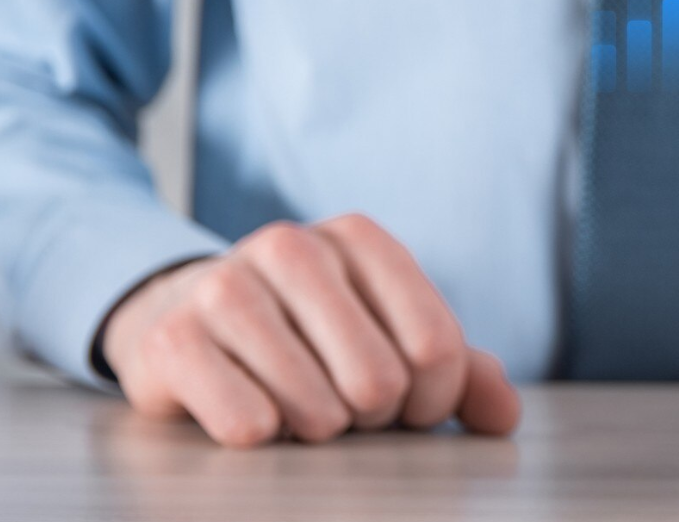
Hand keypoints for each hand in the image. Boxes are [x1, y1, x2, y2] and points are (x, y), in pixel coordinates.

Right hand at [102, 214, 519, 446]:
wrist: (184, 324)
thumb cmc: (307, 341)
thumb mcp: (387, 341)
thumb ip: (459, 373)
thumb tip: (505, 416)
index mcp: (358, 239)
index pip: (436, 346)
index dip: (431, 402)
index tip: (408, 408)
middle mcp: (293, 246)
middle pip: (380, 381)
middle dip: (370, 418)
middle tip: (342, 406)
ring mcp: (225, 285)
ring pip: (317, 410)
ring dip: (314, 432)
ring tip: (292, 407)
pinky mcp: (173, 339)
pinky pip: (249, 425)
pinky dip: (260, 439)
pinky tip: (245, 410)